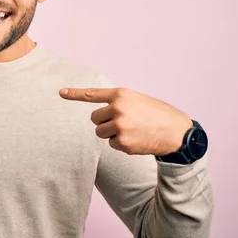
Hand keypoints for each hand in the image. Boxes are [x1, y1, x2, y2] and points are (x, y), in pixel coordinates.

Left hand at [59, 86, 192, 155]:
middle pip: (94, 118)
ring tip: (130, 130)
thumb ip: (118, 102)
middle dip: (104, 122)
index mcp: (121, 95)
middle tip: (122, 122)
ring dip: (111, 133)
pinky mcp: (122, 142)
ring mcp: (120, 126)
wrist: (177, 132)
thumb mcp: (137, 100)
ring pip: (100, 132)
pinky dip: (120, 144)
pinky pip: (111, 144)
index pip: (92, 94)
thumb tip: (101, 113)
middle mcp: (118, 108)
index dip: (74, 94)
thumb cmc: (157, 114)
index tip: (61, 92)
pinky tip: (136, 140)